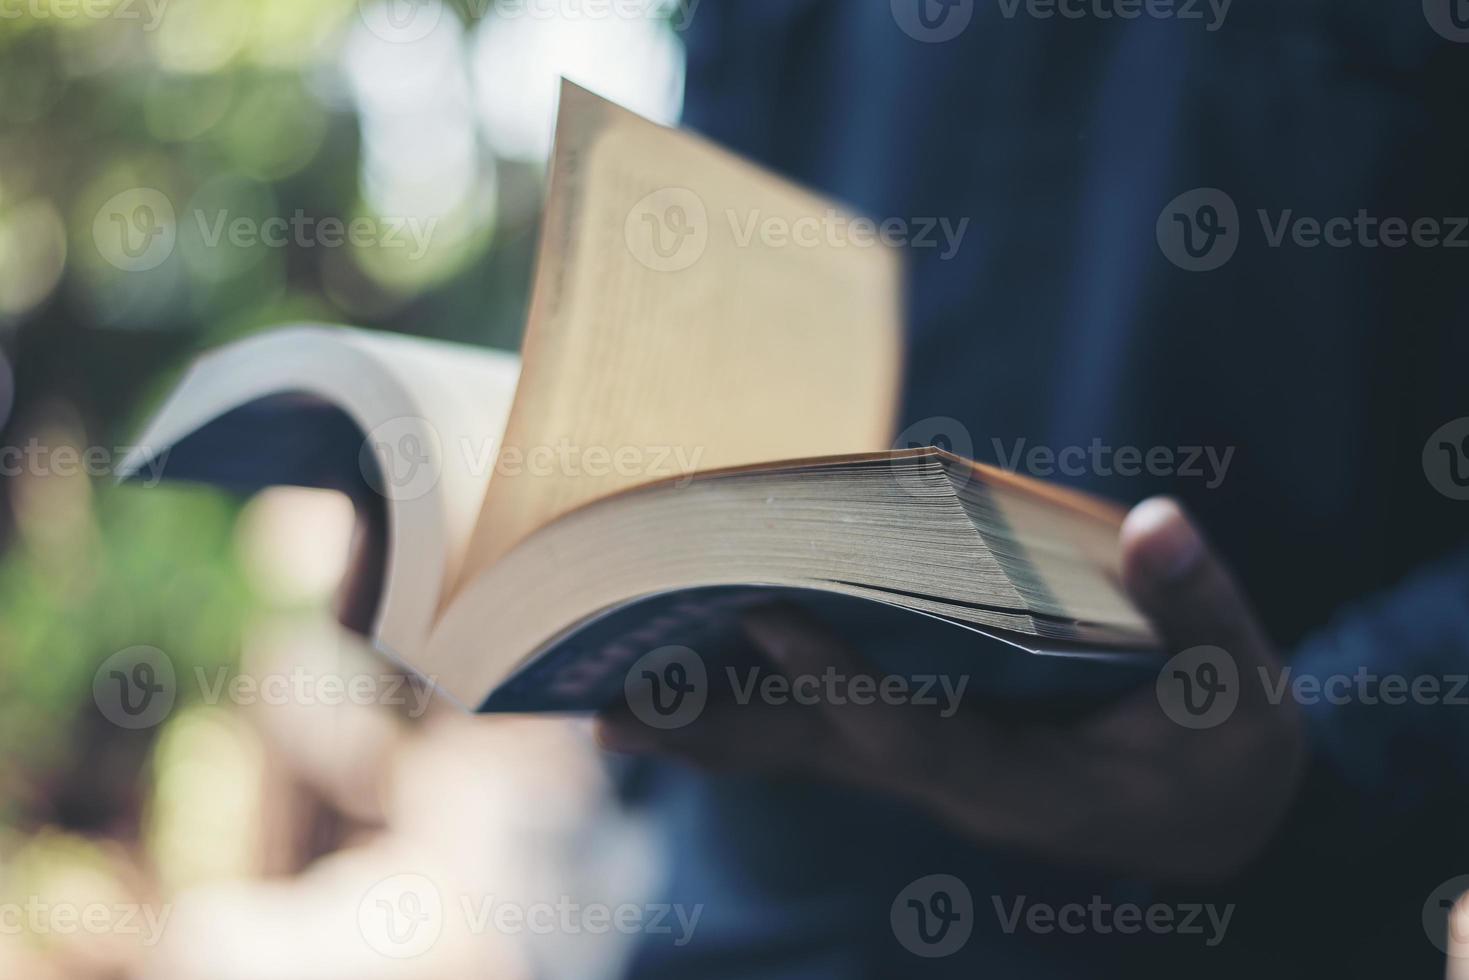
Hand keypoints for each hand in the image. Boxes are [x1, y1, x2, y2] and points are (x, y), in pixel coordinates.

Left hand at [596, 497, 1305, 880]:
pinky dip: (742, 722)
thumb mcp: (1235, 689)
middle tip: (612, 697)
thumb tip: (1158, 523)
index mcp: (1029, 779)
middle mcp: (955, 786)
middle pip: (819, 761)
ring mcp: (929, 778)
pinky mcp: (920, 755)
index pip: (916, 735)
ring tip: (601, 708)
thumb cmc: (1223, 749)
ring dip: (705, 734)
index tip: (765, 611)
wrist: (1212, 821)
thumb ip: (1196, 609)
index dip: (840, 681)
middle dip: (719, 727)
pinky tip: (674, 697)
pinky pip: (814, 743)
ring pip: (802, 760)